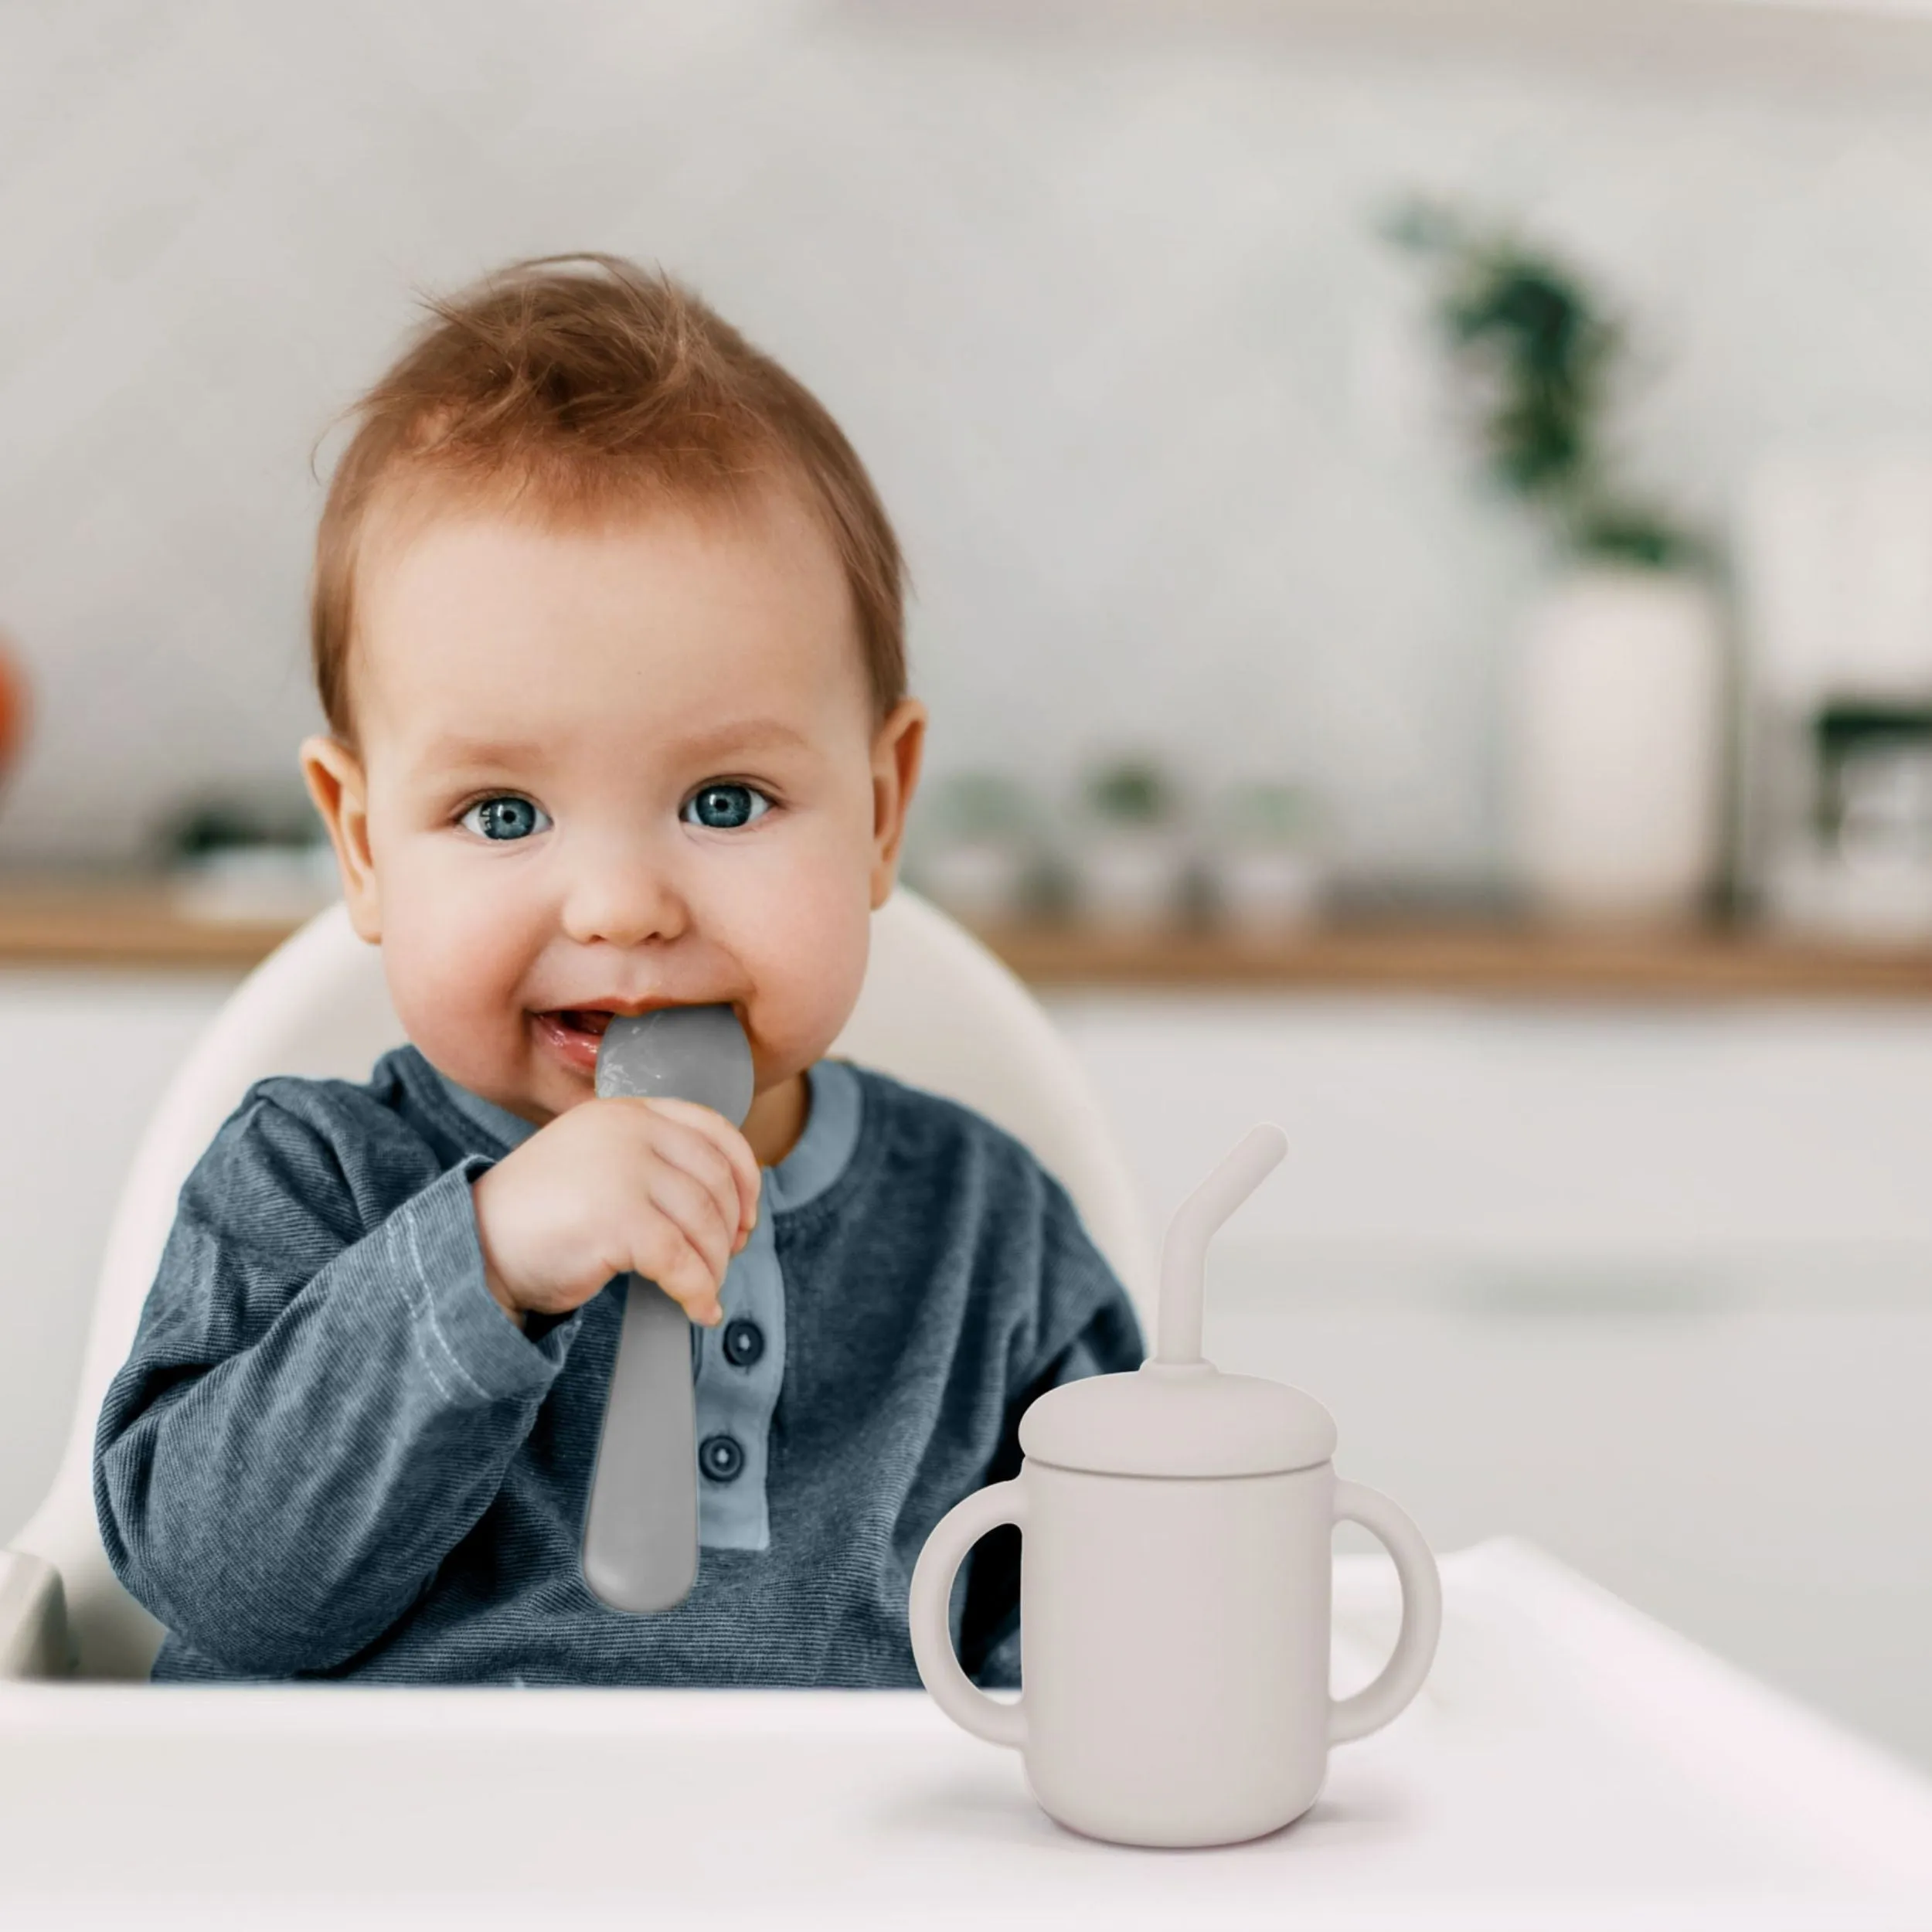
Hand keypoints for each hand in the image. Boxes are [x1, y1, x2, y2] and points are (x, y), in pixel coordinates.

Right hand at [470, 1097, 760, 1329]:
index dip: (745, 1175)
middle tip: (726, 1258)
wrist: (476, 1248)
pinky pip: (681, 1262)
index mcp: (628, 1111)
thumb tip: (729, 1198)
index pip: (714, 1130)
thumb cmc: (540, 1215)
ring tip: (704, 1289)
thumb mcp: (600, 1161)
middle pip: (716, 1181)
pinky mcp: (616, 1219)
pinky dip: (699, 1291)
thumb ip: (652, 1160)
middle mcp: (628, 1131)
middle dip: (731, 1228)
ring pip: (704, 1223)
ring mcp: (622, 1171)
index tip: (749, 1213)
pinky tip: (699, 1309)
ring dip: (714, 1266)